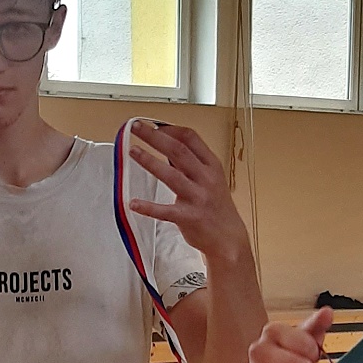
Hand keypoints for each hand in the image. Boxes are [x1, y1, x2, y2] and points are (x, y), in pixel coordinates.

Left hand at [125, 120, 251, 267]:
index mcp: (211, 166)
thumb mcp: (210, 179)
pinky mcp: (189, 217)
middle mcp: (206, 178)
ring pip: (171, 176)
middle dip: (155, 137)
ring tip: (133, 151)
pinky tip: (134, 203)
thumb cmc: (216, 207)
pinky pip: (165, 211)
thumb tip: (167, 145)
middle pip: (178, 151)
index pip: (191, 138)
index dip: (170, 129)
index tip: (153, 124)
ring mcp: (198, 197)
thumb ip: (190, 163)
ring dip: (150, 162)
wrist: (229, 238)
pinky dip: (149, 207)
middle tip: (137, 127)